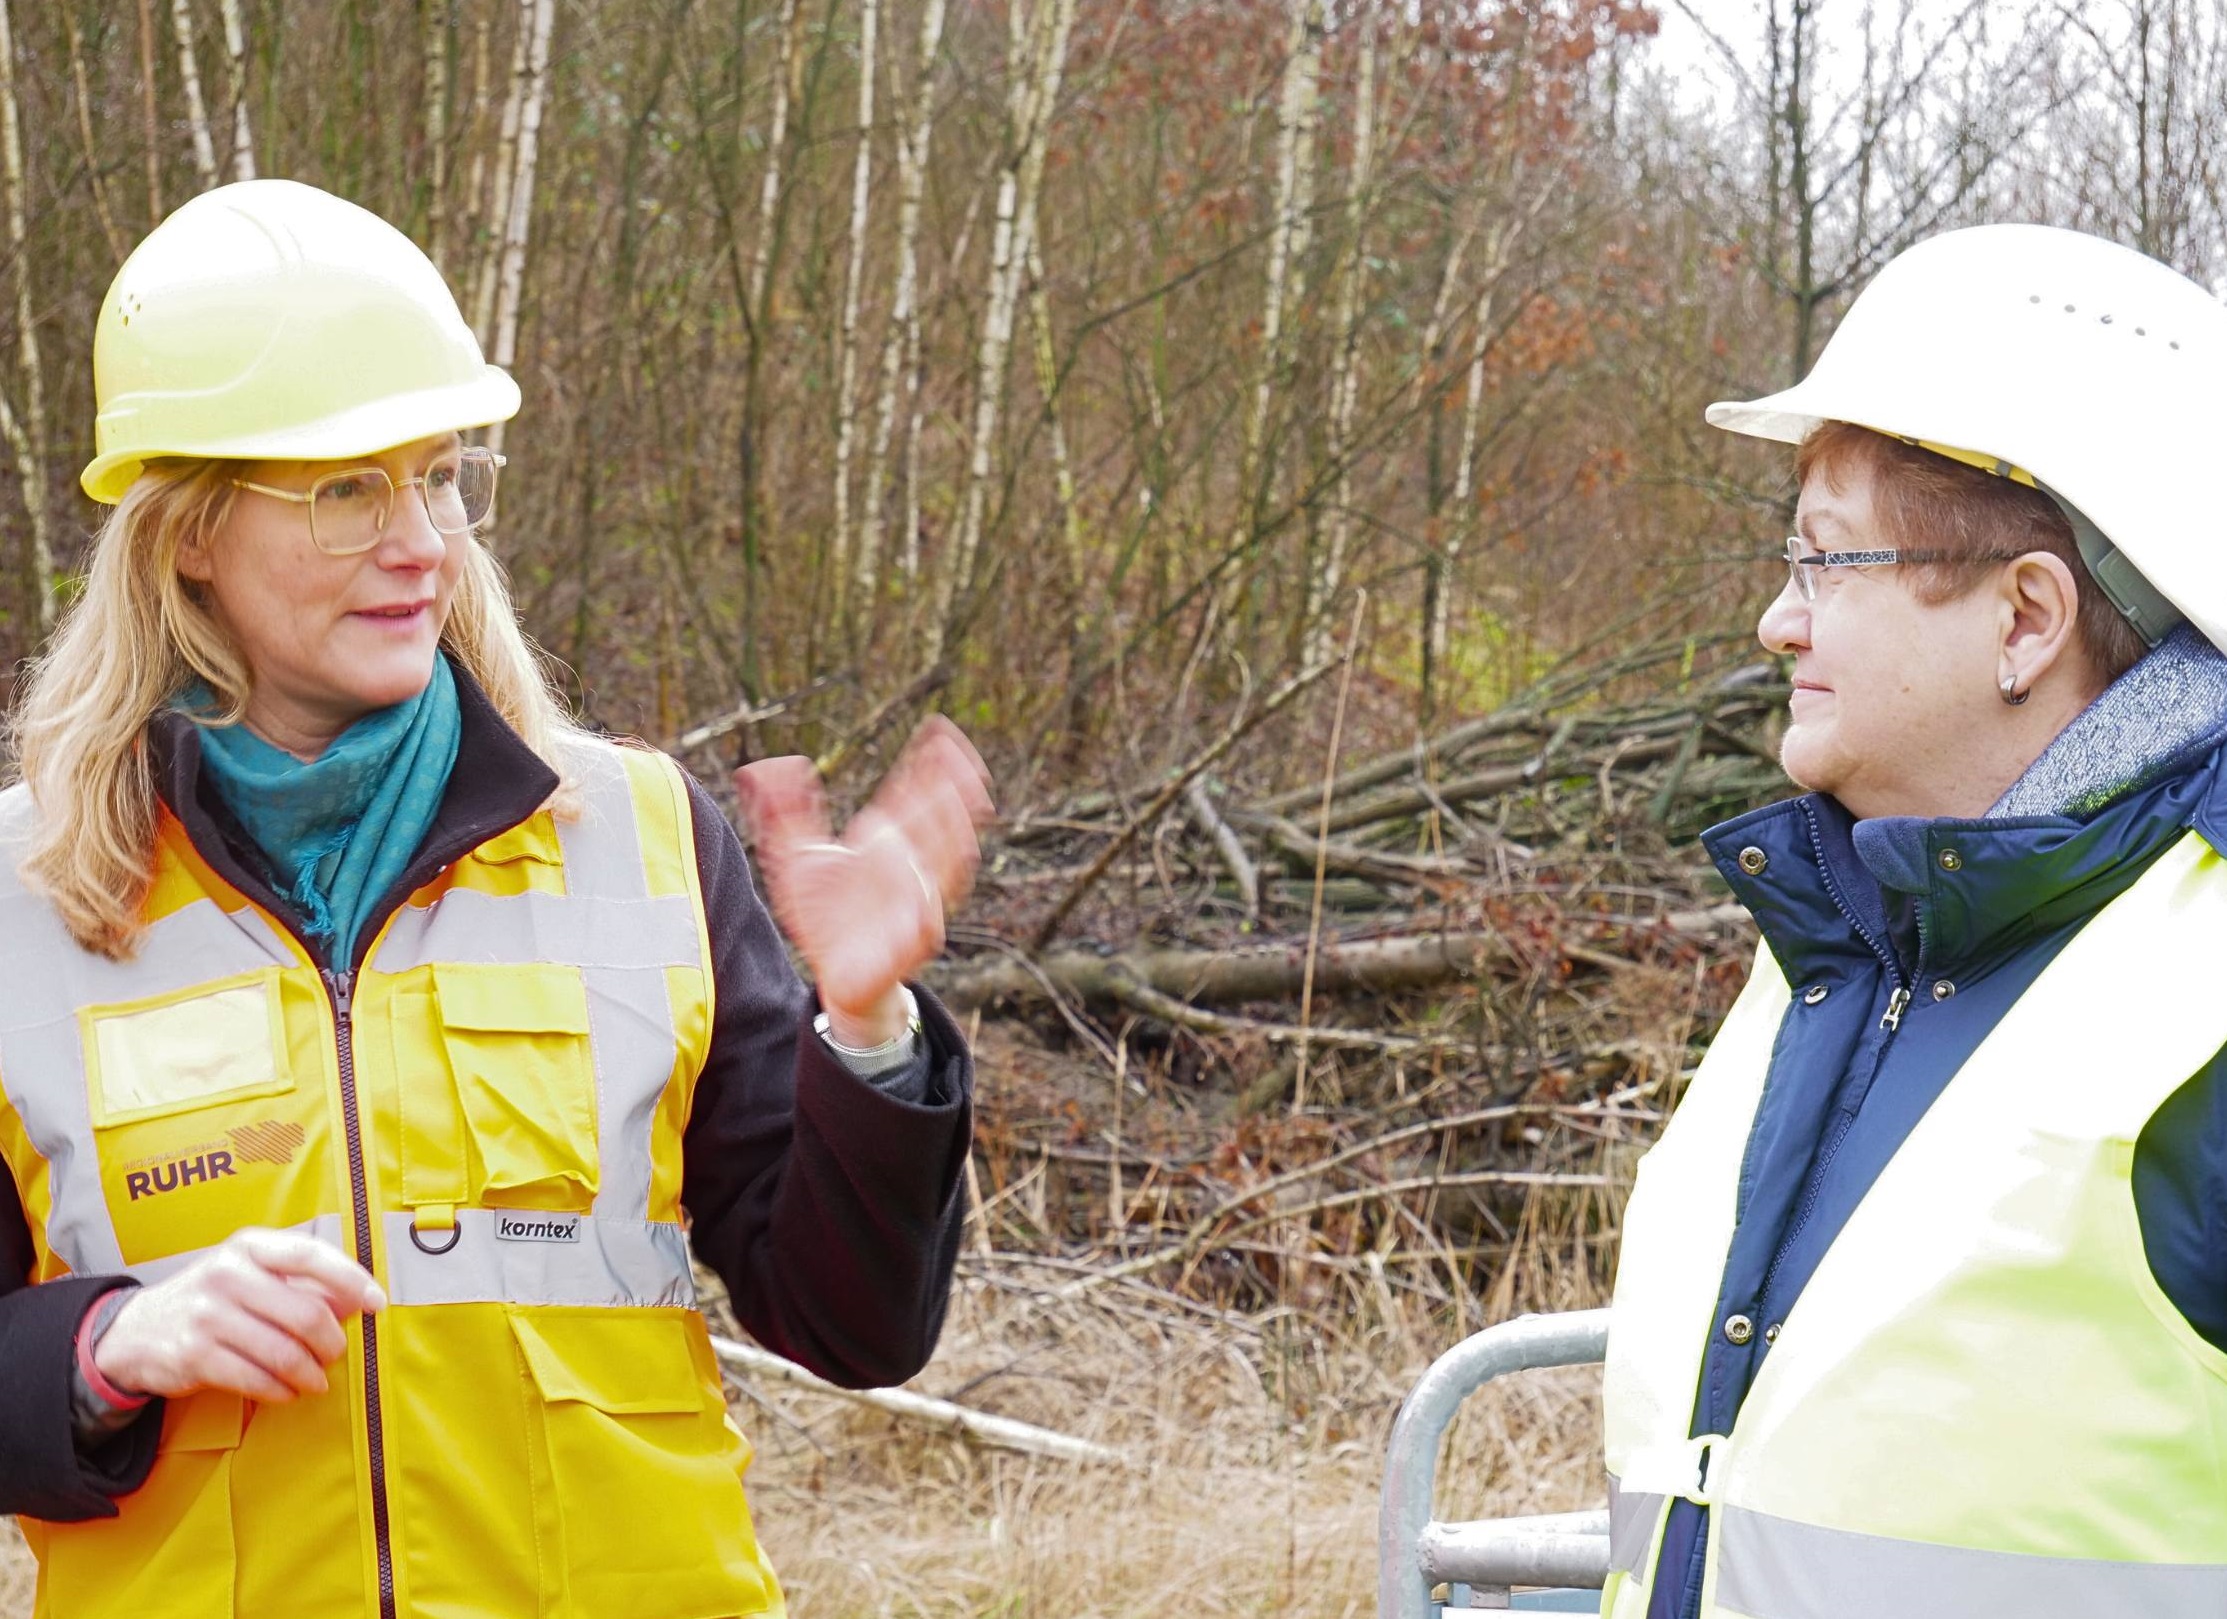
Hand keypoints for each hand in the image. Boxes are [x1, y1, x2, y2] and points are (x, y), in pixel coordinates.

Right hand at [94, 1227, 384, 1403]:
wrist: (136, 1331)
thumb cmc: (212, 1299)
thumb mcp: (252, 1275)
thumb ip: (303, 1283)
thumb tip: (357, 1301)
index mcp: (248, 1246)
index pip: (310, 1255)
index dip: (351, 1279)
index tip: (376, 1303)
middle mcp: (226, 1274)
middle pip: (306, 1313)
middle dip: (331, 1343)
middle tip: (335, 1355)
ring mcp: (207, 1314)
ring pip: (284, 1352)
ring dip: (310, 1373)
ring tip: (315, 1379)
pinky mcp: (194, 1355)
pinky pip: (256, 1379)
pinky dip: (281, 1390)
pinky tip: (287, 1390)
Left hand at [736, 716, 993, 1043]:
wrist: (835, 979)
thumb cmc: (825, 918)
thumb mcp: (795, 859)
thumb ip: (782, 812)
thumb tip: (765, 765)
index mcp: (884, 843)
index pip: (911, 794)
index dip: (928, 762)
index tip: (940, 728)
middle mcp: (906, 868)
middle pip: (938, 823)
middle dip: (955, 791)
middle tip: (966, 756)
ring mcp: (912, 904)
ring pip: (945, 867)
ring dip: (955, 836)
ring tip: (966, 806)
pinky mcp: (905, 945)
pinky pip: (924, 925)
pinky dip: (927, 907)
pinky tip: (926, 888)